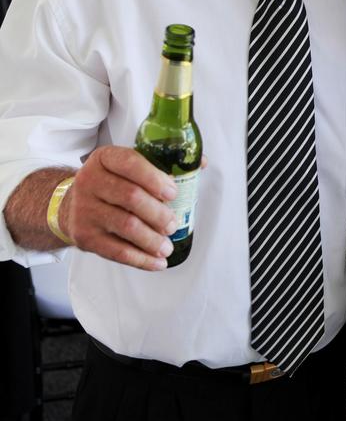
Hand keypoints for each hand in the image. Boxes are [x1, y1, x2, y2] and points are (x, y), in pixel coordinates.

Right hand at [58, 145, 178, 270]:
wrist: (72, 205)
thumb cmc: (111, 184)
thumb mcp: (127, 166)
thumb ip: (161, 164)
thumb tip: (199, 163)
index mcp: (105, 158)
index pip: (130, 163)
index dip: (155, 179)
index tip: (173, 193)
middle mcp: (90, 181)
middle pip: (131, 197)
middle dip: (158, 213)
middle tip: (173, 224)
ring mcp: (84, 209)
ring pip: (125, 226)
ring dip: (152, 239)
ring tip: (167, 247)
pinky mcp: (84, 236)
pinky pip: (116, 251)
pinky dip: (140, 259)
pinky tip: (157, 262)